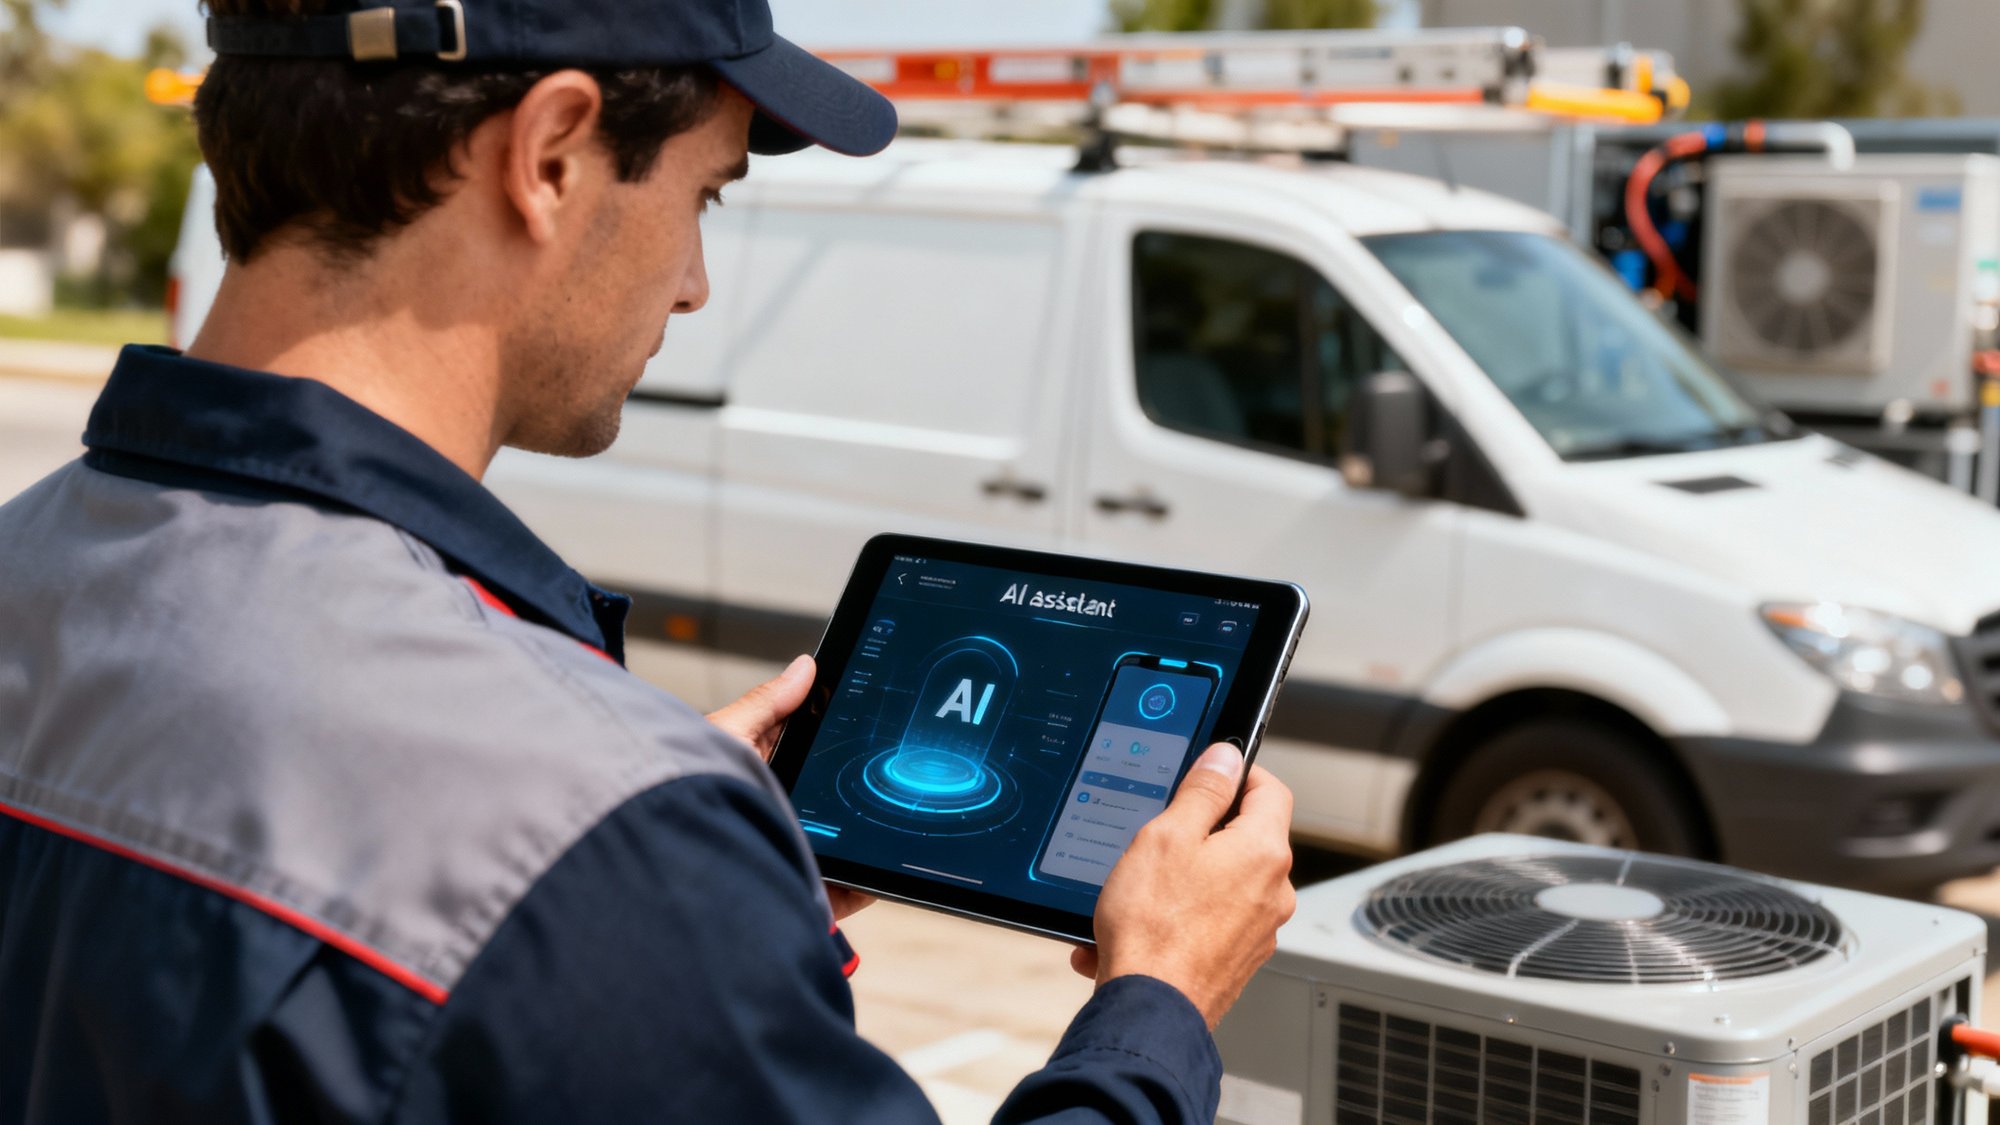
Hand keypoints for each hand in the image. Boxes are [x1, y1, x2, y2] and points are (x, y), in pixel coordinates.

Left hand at [706, 656, 874, 921]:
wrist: (673, 860)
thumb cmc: (681, 793)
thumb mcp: (727, 735)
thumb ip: (767, 703)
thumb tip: (806, 666)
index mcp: (756, 770)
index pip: (805, 747)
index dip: (831, 736)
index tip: (861, 720)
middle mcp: (772, 810)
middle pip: (827, 796)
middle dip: (848, 789)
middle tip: (874, 773)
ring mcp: (786, 850)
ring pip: (839, 842)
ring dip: (856, 836)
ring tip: (874, 823)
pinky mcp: (798, 890)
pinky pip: (842, 889)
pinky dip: (861, 884)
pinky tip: (870, 873)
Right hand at [1084, 742, 1295, 1028]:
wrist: (1150, 1010)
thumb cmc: (1155, 928)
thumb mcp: (1167, 836)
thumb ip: (1203, 791)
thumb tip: (1228, 756)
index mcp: (1264, 851)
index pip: (1271, 789)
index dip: (1240, 773)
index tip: (1211, 773)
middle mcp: (1274, 891)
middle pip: (1246, 838)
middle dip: (1202, 831)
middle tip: (1158, 836)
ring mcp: (1259, 930)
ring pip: (1224, 882)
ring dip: (1183, 879)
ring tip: (1135, 892)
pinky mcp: (1238, 960)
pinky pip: (1209, 921)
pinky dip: (1177, 917)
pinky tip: (1135, 927)